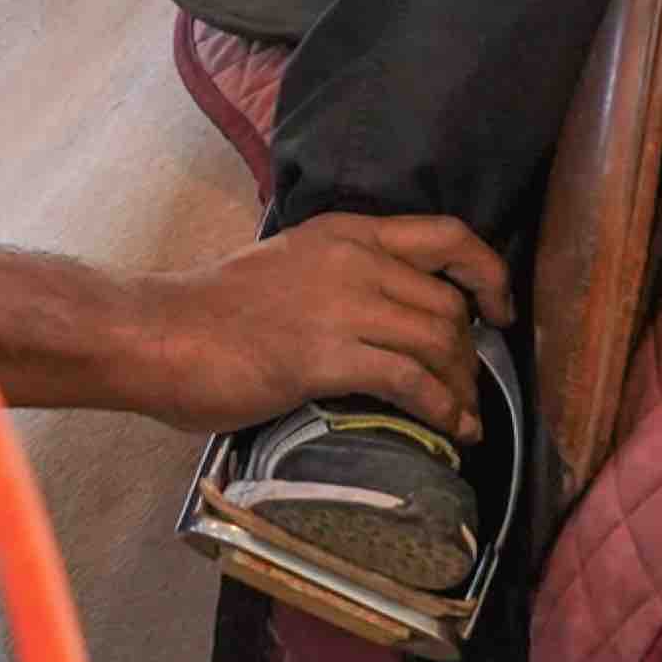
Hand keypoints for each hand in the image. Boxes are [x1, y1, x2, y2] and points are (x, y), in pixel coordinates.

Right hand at [146, 215, 510, 439]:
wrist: (160, 334)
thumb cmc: (214, 312)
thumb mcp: (291, 266)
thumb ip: (342, 277)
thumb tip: (389, 314)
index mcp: (346, 232)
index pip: (446, 236)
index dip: (488, 272)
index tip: (500, 308)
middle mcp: (353, 260)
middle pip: (448, 303)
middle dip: (470, 352)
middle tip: (466, 385)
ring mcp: (342, 306)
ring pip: (438, 342)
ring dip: (461, 386)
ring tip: (463, 416)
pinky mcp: (327, 357)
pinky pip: (411, 382)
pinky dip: (443, 409)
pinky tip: (451, 429)